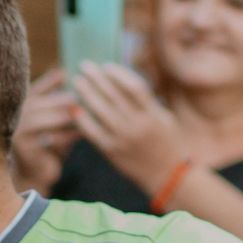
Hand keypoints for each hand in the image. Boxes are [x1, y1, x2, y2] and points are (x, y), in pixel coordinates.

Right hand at [12, 69, 79, 192]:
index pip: (35, 89)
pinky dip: (66, 136)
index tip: (66, 74)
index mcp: (21, 108)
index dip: (49, 80)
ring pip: (42, 120)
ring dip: (63, 117)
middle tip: (79, 98)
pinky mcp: (25, 149)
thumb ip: (57, 100)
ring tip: (82, 114)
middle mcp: (15, 119)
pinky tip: (80, 134)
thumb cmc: (48, 143)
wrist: (36, 173)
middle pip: (38, 103)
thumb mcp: (53, 119)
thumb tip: (66, 74)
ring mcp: (18, 133)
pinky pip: (48, 140)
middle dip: (60, 100)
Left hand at [68, 62, 189, 194]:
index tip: (107, 66)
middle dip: (97, 78)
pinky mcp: (112, 151)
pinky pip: (93, 132)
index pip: (135, 87)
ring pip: (101, 110)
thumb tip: (124, 80)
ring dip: (86, 93)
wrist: (168, 176)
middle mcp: (138, 124)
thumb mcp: (165, 118)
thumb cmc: (168, 143)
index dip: (119, 74)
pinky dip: (82, 119)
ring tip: (77, 81)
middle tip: (84, 66)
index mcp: (153, 114)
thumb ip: (148, 101)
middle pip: (114, 95)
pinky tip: (74, 108)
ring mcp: (124, 138)